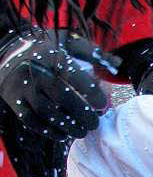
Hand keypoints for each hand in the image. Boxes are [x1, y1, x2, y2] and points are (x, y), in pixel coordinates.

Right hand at [0, 32, 114, 139]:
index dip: (92, 94)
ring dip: (66, 125)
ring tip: (80, 132)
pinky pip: (31, 119)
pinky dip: (48, 130)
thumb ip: (92, 52)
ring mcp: (23, 87)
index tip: (102, 105)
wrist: (6, 51)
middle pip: (61, 97)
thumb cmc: (44, 48)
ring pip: (46, 111)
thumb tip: (118, 64)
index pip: (75, 76)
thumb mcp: (67, 41)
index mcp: (51, 55)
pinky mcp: (14, 100)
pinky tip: (62, 135)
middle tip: (93, 124)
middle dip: (81, 114)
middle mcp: (36, 71)